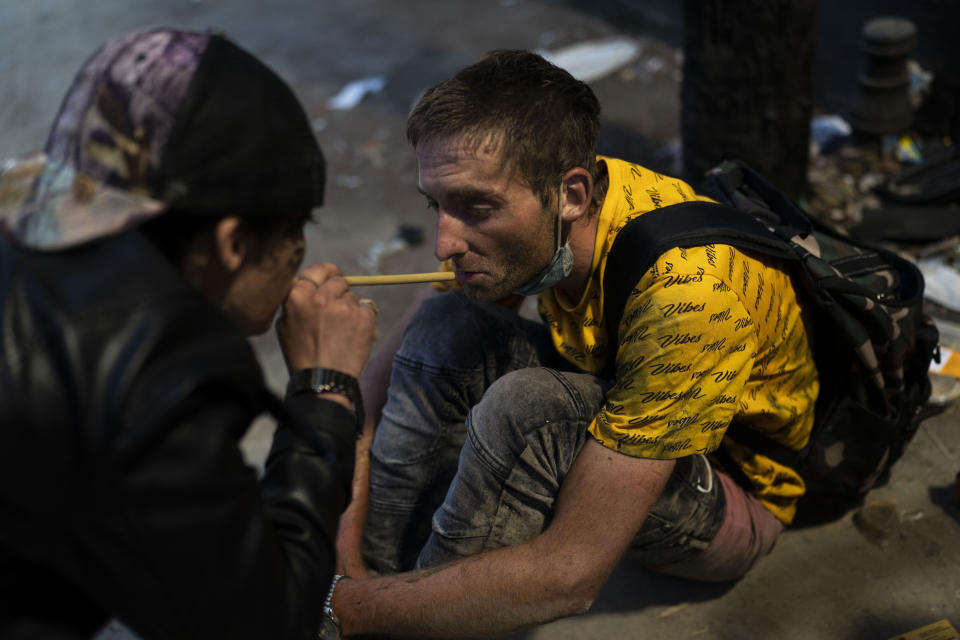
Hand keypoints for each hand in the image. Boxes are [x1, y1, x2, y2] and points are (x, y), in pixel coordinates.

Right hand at [276, 263, 376, 378]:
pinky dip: (363, 320)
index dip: (327, 273)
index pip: (318, 270)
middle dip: (339, 292)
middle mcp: (321, 297)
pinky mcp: (363, 317)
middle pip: (339, 281)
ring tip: (340, 331)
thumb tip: (309, 282)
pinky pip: (367, 308)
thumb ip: (296, 300)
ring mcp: (344, 307)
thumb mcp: (285, 325)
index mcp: (298, 296)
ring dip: (349, 308)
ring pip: (353, 296)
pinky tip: (353, 336)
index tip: (332, 277)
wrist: (324, 380)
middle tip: (335, 313)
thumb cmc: (302, 355)